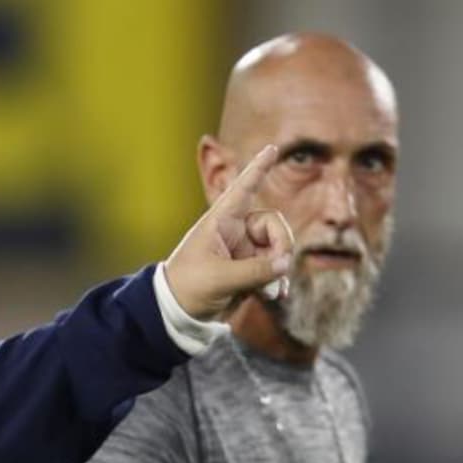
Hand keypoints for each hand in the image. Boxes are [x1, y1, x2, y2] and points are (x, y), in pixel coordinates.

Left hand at [163, 145, 293, 319]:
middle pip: (273, 224)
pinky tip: (275, 295)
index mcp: (220, 222)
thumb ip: (254, 270)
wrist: (177, 314)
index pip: (242, 189)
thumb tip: (285, 263)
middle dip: (282, 244)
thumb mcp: (219, 278)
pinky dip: (276, 281)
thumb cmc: (187, 287)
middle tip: (279, 267)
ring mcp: (243, 251)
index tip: (272, 148)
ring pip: (277, 249)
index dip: (257, 169)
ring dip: (279, 268)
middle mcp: (234, 232)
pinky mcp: (248, 271)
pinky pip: (273, 269)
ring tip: (270, 291)